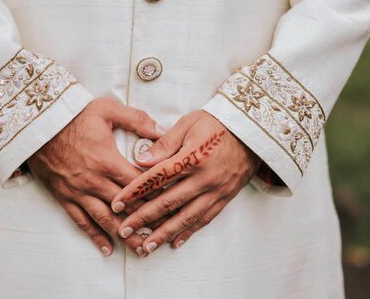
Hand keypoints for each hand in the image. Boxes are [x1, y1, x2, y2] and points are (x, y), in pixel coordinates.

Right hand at [27, 97, 165, 256]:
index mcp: (108, 161)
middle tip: (166, 236)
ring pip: (106, 220)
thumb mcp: (106, 109)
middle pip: (127, 208)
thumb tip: (163, 130)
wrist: (35, 124)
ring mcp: (78, 192)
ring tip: (142, 250)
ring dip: (125, 237)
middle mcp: (94, 181)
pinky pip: (81, 221)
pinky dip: (95, 237)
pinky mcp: (64, 197)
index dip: (158, 196)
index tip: (173, 206)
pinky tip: (108, 249)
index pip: (140, 185)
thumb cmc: (71, 114)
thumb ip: (136, 119)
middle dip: (148, 222)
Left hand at [112, 110, 260, 254]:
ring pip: (186, 217)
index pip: (156, 178)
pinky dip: (189, 232)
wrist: (253, 130)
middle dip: (143, 218)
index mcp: (192, 157)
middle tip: (124, 230)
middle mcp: (204, 178)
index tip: (117, 203)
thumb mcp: (188, 124)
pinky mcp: (225, 197)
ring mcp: (216, 190)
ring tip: (146, 247)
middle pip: (168, 202)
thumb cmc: (216, 123)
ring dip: (164, 233)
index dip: (134, 192)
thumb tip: (140, 160)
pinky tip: (174, 242)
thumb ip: (164, 144)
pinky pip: (205, 219)